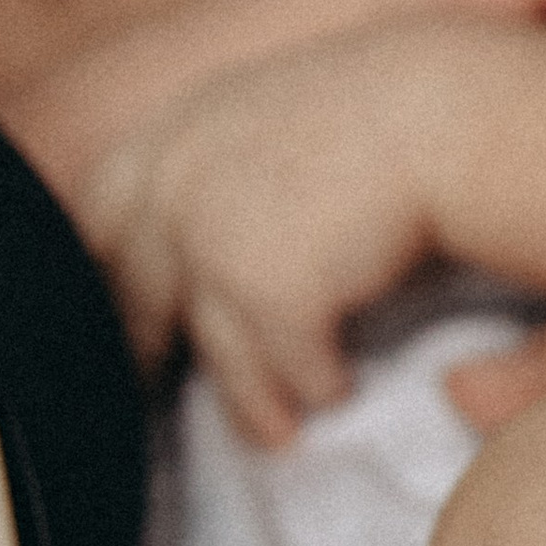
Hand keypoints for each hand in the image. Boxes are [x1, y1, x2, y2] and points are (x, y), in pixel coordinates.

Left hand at [76, 21, 471, 442]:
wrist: (450, 115)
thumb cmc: (383, 114)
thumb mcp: (269, 113)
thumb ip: (215, 160)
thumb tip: (179, 242)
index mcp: (174, 134)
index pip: (95, 219)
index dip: (102, 276)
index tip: (127, 318)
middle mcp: (174, 183)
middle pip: (134, 301)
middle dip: (150, 355)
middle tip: (169, 393)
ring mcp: (213, 239)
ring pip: (217, 356)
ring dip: (250, 403)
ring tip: (276, 433)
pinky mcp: (270, 292)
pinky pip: (288, 371)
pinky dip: (317, 386)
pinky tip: (341, 391)